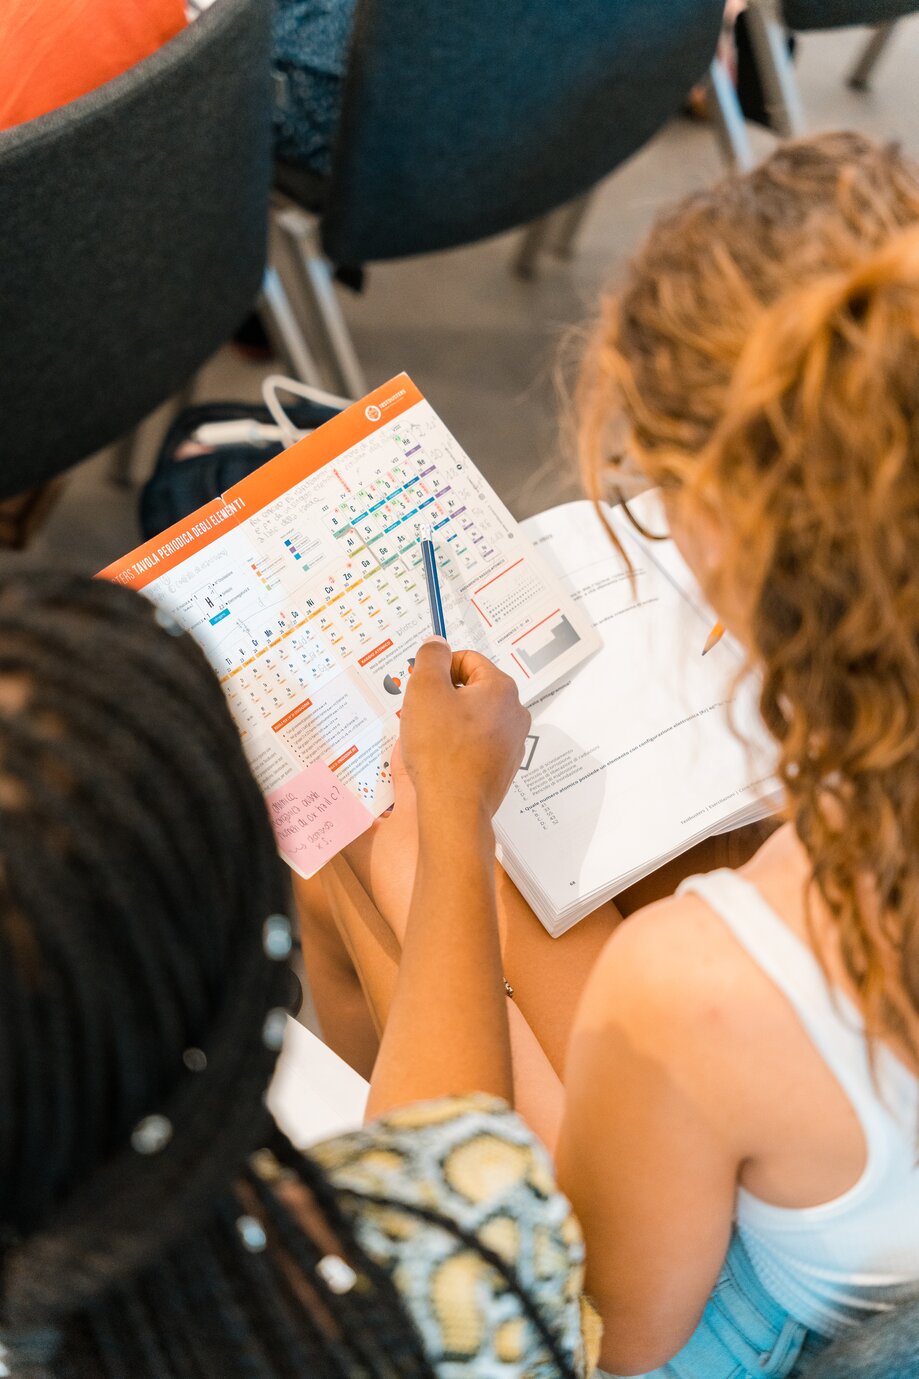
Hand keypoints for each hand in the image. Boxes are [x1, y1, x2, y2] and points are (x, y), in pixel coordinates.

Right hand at [399, 638, 530, 821]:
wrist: (453, 808)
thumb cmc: (441, 750)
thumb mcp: (424, 689)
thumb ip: (430, 658)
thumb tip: (437, 644)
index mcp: (501, 688)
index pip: (468, 660)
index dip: (439, 668)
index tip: (422, 684)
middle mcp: (514, 714)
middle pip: (473, 689)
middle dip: (444, 696)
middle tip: (421, 712)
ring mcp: (511, 743)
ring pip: (474, 718)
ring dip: (450, 721)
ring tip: (429, 739)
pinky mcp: (502, 768)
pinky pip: (477, 745)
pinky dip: (458, 746)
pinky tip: (440, 759)